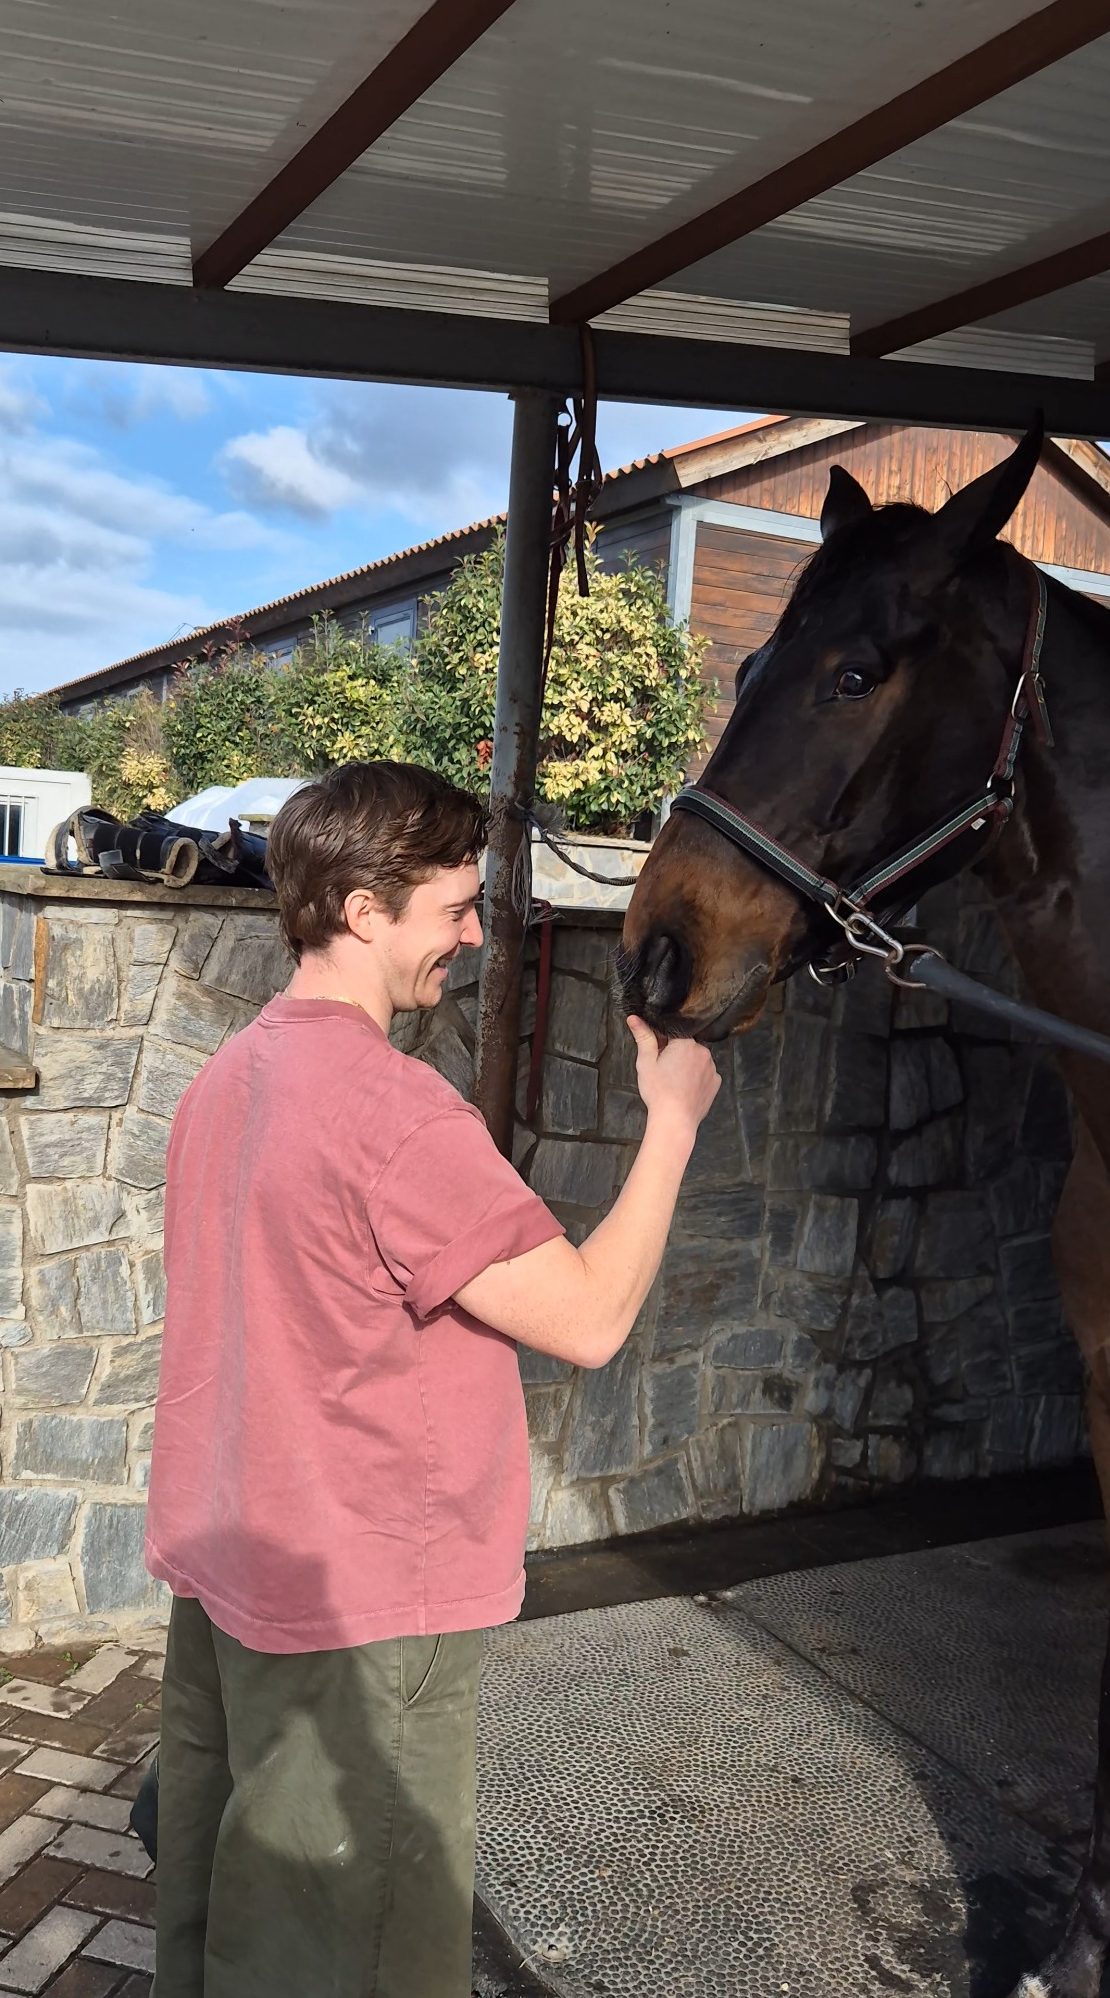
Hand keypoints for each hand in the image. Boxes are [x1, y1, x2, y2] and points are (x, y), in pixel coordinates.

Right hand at [626, 1016, 720, 1133]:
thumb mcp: (646, 1062)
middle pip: (686, 1045)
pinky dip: (696, 1077)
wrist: (675, 1120)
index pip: (673, 1032)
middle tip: (663, 1071)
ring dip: (687, 1065)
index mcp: (685, 1042)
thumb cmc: (659, 1092)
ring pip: (696, 1059)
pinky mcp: (715, 1082)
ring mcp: (712, 1068)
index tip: (656, 1054)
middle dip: (675, 1053)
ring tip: (674, 1082)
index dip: (662, 1042)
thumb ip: (643, 1037)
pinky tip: (685, 1088)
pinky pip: (705, 1073)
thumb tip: (634, 1018)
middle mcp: (703, 1051)